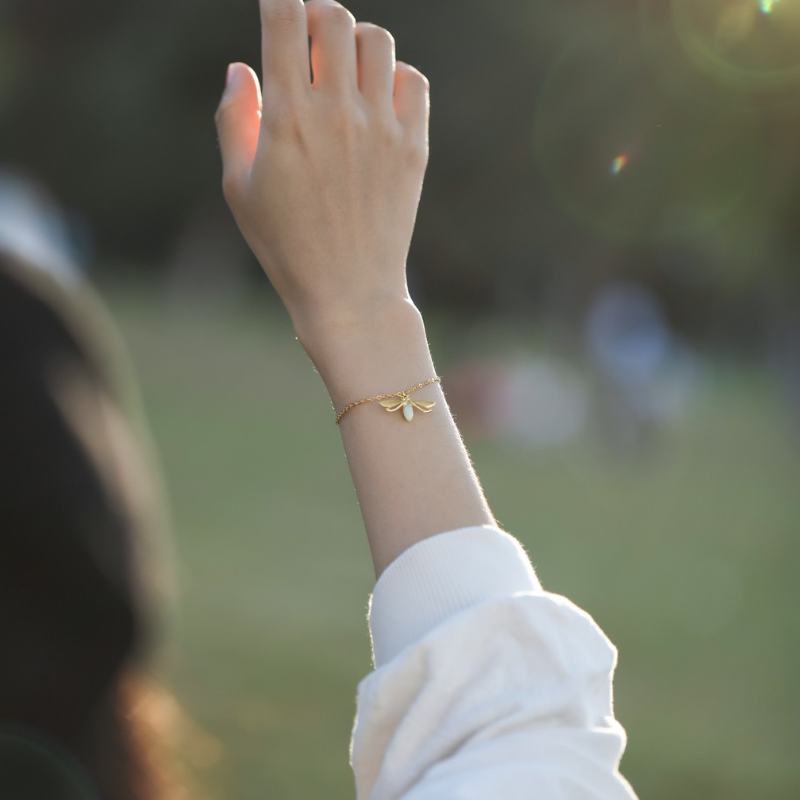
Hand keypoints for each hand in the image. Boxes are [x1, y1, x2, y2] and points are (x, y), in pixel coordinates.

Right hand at [215, 0, 429, 345]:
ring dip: (355, 40)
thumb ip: (234, 120)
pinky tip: (375, 97)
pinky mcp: (412, 147)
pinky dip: (393, 74)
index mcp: (288, 117)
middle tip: (308, 36)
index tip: (276, 5)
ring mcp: (381, 128)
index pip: (285, 18)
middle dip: (315, 12)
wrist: (349, 292)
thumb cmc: (286, 246)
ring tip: (342, 68)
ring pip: (377, 41)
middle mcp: (338, 112)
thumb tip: (241, 68)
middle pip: (334, 16)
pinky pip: (412, 81)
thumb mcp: (240, 188)